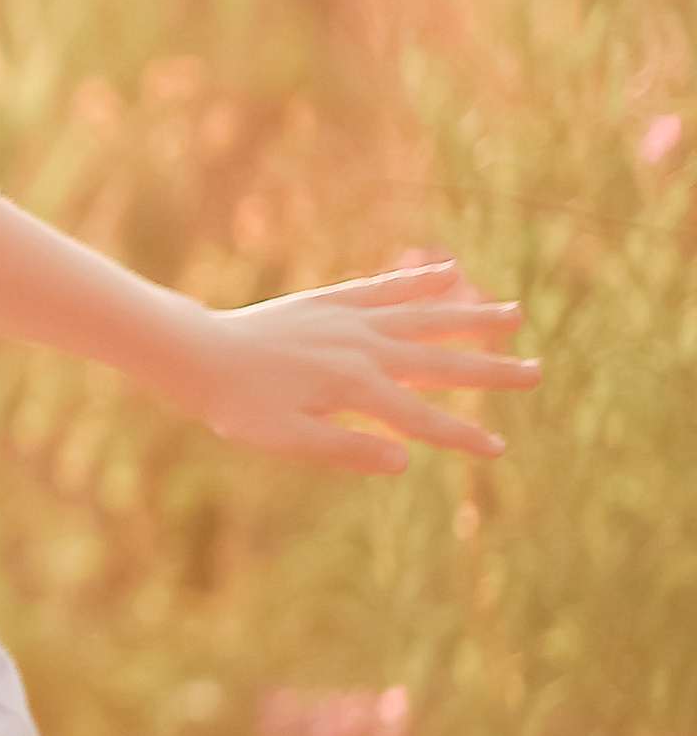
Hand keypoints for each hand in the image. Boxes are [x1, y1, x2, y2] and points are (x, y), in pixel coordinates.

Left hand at [196, 260, 538, 473]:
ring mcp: (349, 319)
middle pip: (439, 360)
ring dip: (469, 316)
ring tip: (514, 314)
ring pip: (423, 316)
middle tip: (537, 372)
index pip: (422, 419)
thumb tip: (404, 461)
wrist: (198, 354)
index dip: (462, 435)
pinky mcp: (331, 301)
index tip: (499, 449)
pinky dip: (418, 283)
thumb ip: (345, 449)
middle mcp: (361, 347)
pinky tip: (449, 274)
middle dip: (490, 369)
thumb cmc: (238, 407)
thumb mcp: (286, 441)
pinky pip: (384, 288)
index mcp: (354, 387)